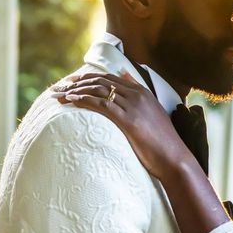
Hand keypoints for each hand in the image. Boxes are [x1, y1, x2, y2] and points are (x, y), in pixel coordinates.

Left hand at [52, 72, 192, 178]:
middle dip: (78, 82)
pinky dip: (84, 100)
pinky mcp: (129, 120)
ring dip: (76, 91)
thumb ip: (138, 94)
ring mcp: (133, 106)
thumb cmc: (162, 140)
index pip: (110, 78)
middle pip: (101, 82)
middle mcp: (137, 95)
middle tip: (60, 86)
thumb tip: (125, 75)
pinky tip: (71, 101)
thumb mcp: (152, 111)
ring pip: (99, 91)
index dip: (89, 78)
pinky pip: (102, 104)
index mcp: (142, 91)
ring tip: (59, 95)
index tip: (72, 81)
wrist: (173, 157)